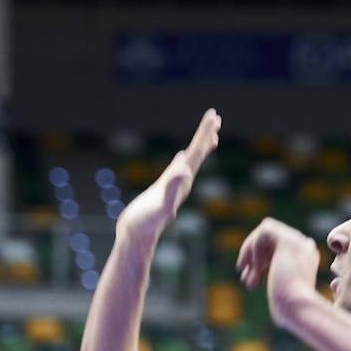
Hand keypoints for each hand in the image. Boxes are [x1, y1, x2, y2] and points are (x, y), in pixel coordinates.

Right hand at [116, 108, 220, 249]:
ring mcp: (173, 186)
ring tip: (209, 133)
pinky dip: (182, 160)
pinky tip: (182, 156)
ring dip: (198, 145)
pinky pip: (176, 170)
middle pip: (197, 154)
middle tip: (214, 115)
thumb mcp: (160, 204)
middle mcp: (182, 183)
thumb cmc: (145, 223)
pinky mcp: (163, 189)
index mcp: (182, 181)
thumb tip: (185, 169)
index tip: (213, 117)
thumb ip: (173, 187)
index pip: (196, 154)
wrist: (136, 236)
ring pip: (190, 161)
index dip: (204, 135)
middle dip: (205, 134)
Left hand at [236, 218, 323, 327]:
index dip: (259, 258)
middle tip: (241, 272)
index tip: (248, 277)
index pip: (278, 247)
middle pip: (270, 237)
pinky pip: (265, 230)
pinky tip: (256, 267)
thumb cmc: (288, 310)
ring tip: (246, 273)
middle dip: (252, 254)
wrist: (298, 309)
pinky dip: (255, 247)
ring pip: (266, 230)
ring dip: (251, 250)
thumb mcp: (277, 294)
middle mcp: (304, 248)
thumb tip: (250, 279)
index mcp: (305, 258)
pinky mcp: (289, 241)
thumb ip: (271, 282)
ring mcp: (299, 243)